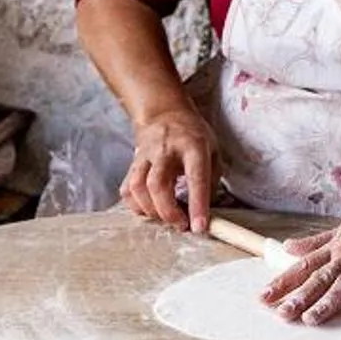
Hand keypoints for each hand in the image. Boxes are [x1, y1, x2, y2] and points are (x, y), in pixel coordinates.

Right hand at [119, 103, 216, 233]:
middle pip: (157, 185)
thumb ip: (211, 180)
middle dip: (168, 212)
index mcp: (193, 146)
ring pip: (137, 187)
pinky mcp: (132, 163)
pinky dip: (136, 206)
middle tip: (181, 225)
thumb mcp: (213, 150)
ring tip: (165, 218)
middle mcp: (166, 150)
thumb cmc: (193, 135)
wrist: (164, 112)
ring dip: (150, 210)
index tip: (199, 228)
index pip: (195, 177)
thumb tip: (205, 211)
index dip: (197, 204)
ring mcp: (145, 156)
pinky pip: (127, 189)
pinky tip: (149, 209)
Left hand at [260, 193, 340, 324]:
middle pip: (320, 278)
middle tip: (281, 314)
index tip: (264, 296)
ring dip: (327, 302)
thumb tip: (288, 247)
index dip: (284, 281)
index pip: (305, 266)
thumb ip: (317, 241)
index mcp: (337, 246)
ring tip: (310, 319)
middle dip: (299, 297)